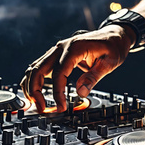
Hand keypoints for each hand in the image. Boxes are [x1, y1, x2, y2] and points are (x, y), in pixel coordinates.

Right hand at [21, 25, 135, 112]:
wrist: (114, 35)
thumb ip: (93, 77)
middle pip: (38, 69)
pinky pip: (39, 67)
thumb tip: (81, 92)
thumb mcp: (109, 63)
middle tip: (41, 109)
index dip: (57, 92)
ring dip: (31, 86)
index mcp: (74, 48)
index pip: (58, 73)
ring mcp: (57, 50)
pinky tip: (34, 92)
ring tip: (35, 104)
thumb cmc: (113, 47)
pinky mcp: (57, 55)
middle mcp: (62, 47)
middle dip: (35, 91)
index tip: (61, 107)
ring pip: (35, 68)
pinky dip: (34, 80)